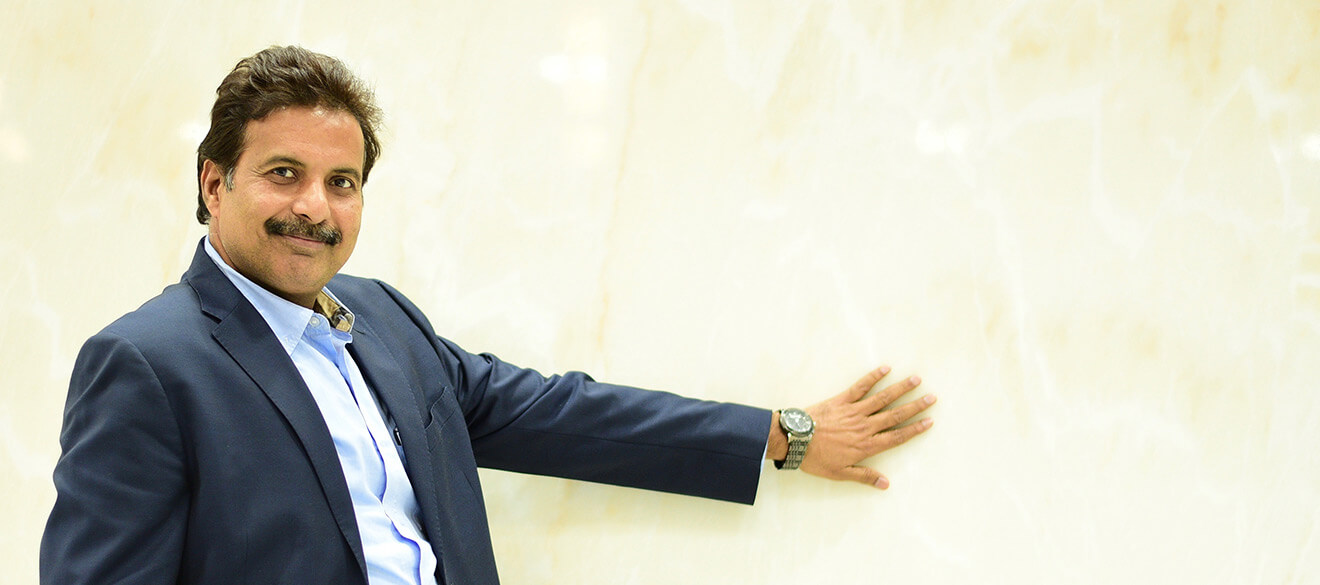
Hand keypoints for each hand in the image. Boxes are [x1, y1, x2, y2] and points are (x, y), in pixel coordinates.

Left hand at [770, 366, 935, 488]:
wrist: (795, 441)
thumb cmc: (816, 459)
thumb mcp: (840, 474)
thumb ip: (865, 477)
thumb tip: (886, 484)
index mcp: (866, 445)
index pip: (897, 436)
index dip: (915, 429)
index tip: (929, 421)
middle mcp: (865, 427)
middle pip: (895, 415)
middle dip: (915, 406)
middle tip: (932, 398)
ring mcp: (854, 412)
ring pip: (882, 398)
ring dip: (900, 388)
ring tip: (916, 380)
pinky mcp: (842, 400)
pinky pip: (860, 387)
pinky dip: (873, 377)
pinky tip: (885, 369)